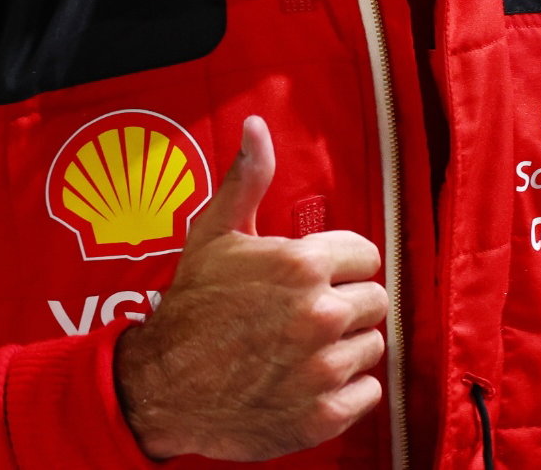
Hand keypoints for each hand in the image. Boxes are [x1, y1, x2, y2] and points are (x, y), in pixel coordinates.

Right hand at [113, 116, 386, 461]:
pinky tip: (313, 378)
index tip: (318, 275)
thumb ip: (248, 178)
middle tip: (309, 312)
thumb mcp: (215, 232)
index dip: (341, 263)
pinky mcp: (324, 414)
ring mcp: (323, 368)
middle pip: (375, 300)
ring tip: (306, 345)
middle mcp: (319, 315)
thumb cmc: (192, 305)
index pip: (367, 256)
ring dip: (346, 346)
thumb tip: (256, 126)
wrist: (165, 384)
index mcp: (301, 265)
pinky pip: (369, 392)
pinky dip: (347, 389)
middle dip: (346, 302)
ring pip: (372, 346)